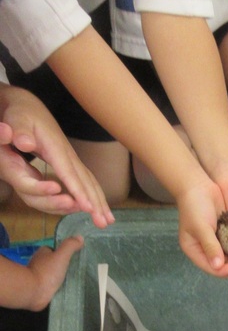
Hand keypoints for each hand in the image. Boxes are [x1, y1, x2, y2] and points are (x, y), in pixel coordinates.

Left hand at [0, 87, 112, 226]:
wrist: (30, 107)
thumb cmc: (21, 115)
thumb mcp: (16, 120)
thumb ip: (19, 131)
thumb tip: (24, 143)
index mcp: (55, 148)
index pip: (69, 173)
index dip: (78, 191)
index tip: (88, 208)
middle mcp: (68, 156)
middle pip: (85, 181)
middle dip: (96, 202)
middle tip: (105, 223)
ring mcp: (72, 159)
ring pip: (90, 182)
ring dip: (100, 202)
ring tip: (108, 221)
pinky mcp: (72, 163)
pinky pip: (87, 181)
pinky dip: (96, 195)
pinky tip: (100, 207)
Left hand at [20, 235, 82, 310]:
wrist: (33, 292)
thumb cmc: (47, 272)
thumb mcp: (61, 256)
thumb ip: (70, 246)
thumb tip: (80, 237)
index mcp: (42, 253)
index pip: (53, 250)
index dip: (62, 253)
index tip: (73, 258)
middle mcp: (38, 264)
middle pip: (53, 263)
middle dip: (62, 266)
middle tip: (76, 271)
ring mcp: (38, 277)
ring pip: (52, 275)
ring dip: (60, 278)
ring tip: (74, 281)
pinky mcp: (39, 289)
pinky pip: (51, 286)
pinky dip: (57, 288)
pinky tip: (66, 290)